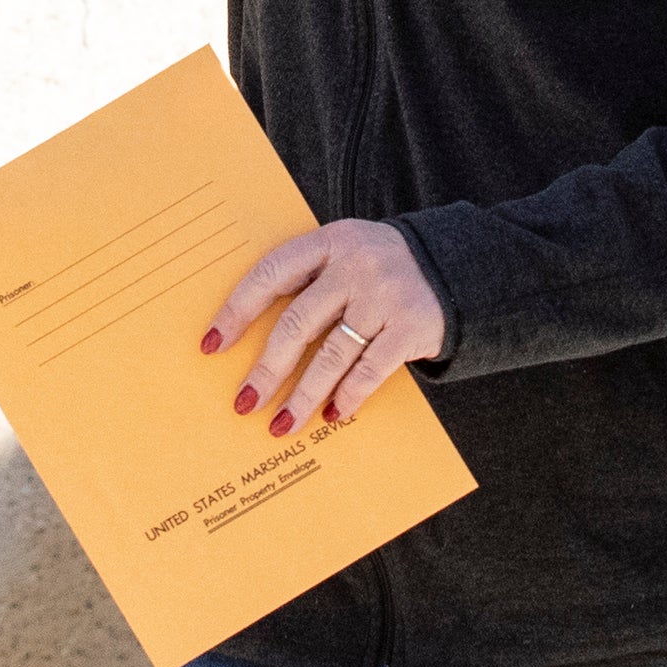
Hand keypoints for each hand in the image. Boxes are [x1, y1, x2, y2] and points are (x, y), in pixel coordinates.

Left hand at [200, 219, 445, 436]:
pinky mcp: (411, 325)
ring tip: (281, 424)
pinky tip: (330, 415)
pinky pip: (369, 370)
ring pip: (332, 354)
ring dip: (302, 395)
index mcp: (331, 241)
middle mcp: (356, 265)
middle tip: (245, 402)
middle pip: (298, 323)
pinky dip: (347, 396)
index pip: (272, 273)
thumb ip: (310, 280)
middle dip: (267, 369)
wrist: (455, 265)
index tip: (212, 345)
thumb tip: (251, 338)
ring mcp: (385, 295)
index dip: (238, 310)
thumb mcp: (347, 254)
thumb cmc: (382, 267)